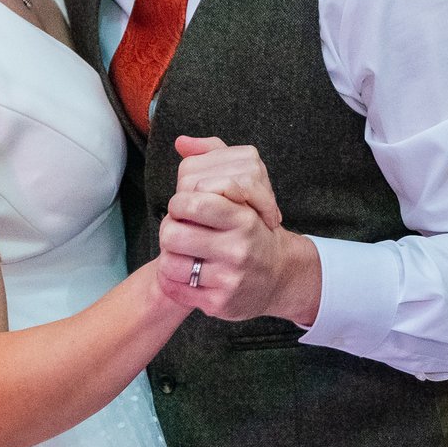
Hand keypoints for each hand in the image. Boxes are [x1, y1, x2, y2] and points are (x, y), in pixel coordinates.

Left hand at [156, 137, 314, 324]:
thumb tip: (181, 142)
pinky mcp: (219, 304)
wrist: (279, 275)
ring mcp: (229, 279)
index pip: (192, 201)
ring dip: (168, 255)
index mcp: (243, 217)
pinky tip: (184, 273)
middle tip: (179, 230)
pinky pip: (175, 288)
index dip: (179, 202)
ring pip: (169, 262)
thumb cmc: (253, 227)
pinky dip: (171, 280)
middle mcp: (238, 249)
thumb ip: (214, 156)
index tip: (186, 207)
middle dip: (170, 229)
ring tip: (181, 252)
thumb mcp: (244, 190)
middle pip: (172, 232)